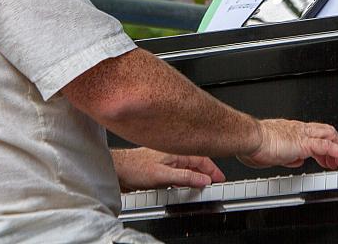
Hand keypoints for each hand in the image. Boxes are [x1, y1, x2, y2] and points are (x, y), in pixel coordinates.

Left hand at [111, 147, 225, 191]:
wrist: (117, 170)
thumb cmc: (134, 168)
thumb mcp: (163, 175)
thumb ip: (185, 177)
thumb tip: (203, 180)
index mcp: (176, 151)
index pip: (202, 158)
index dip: (213, 169)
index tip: (220, 179)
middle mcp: (172, 153)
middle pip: (196, 161)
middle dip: (207, 171)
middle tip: (215, 181)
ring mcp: (166, 159)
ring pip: (187, 166)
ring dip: (196, 174)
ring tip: (203, 184)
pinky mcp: (160, 166)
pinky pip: (178, 171)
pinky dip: (185, 177)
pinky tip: (185, 184)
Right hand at [237, 119, 337, 169]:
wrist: (249, 139)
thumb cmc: (254, 145)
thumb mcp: (273, 155)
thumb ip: (286, 157)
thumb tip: (296, 161)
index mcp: (290, 131)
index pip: (313, 134)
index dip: (322, 145)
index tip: (326, 157)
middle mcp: (298, 130)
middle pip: (325, 131)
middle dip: (335, 145)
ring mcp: (302, 135)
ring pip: (329, 135)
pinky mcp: (304, 143)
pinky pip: (327, 146)